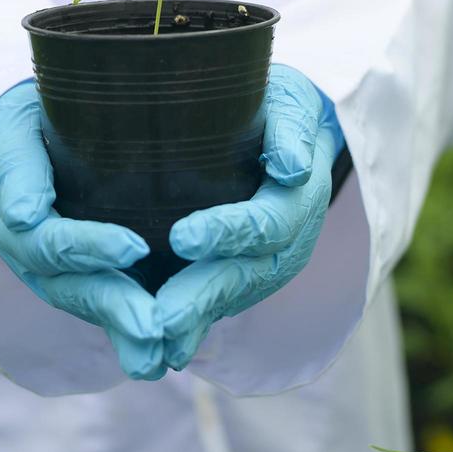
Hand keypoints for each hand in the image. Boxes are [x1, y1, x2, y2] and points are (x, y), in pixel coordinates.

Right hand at [0, 82, 165, 379]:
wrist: (36, 124)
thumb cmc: (29, 111)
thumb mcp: (16, 121)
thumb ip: (18, 165)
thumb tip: (24, 216)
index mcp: (4, 209)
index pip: (45, 240)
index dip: (86, 248)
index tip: (134, 246)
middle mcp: (26, 249)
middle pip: (67, 287)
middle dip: (112, 307)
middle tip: (154, 330)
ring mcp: (53, 268)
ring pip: (87, 303)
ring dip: (123, 329)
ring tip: (160, 358)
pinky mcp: (84, 273)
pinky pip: (105, 302)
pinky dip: (131, 323)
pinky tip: (165, 347)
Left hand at [156, 65, 341, 369]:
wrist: (294, 135)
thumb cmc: (281, 110)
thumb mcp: (291, 103)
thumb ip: (293, 130)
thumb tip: (291, 167)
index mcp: (299, 197)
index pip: (267, 221)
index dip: (228, 232)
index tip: (182, 237)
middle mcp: (286, 242)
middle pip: (246, 275)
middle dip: (201, 297)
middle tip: (159, 319)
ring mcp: (264, 266)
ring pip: (229, 299)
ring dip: (192, 323)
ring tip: (153, 343)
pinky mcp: (240, 277)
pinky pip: (217, 306)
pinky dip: (191, 327)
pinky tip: (158, 348)